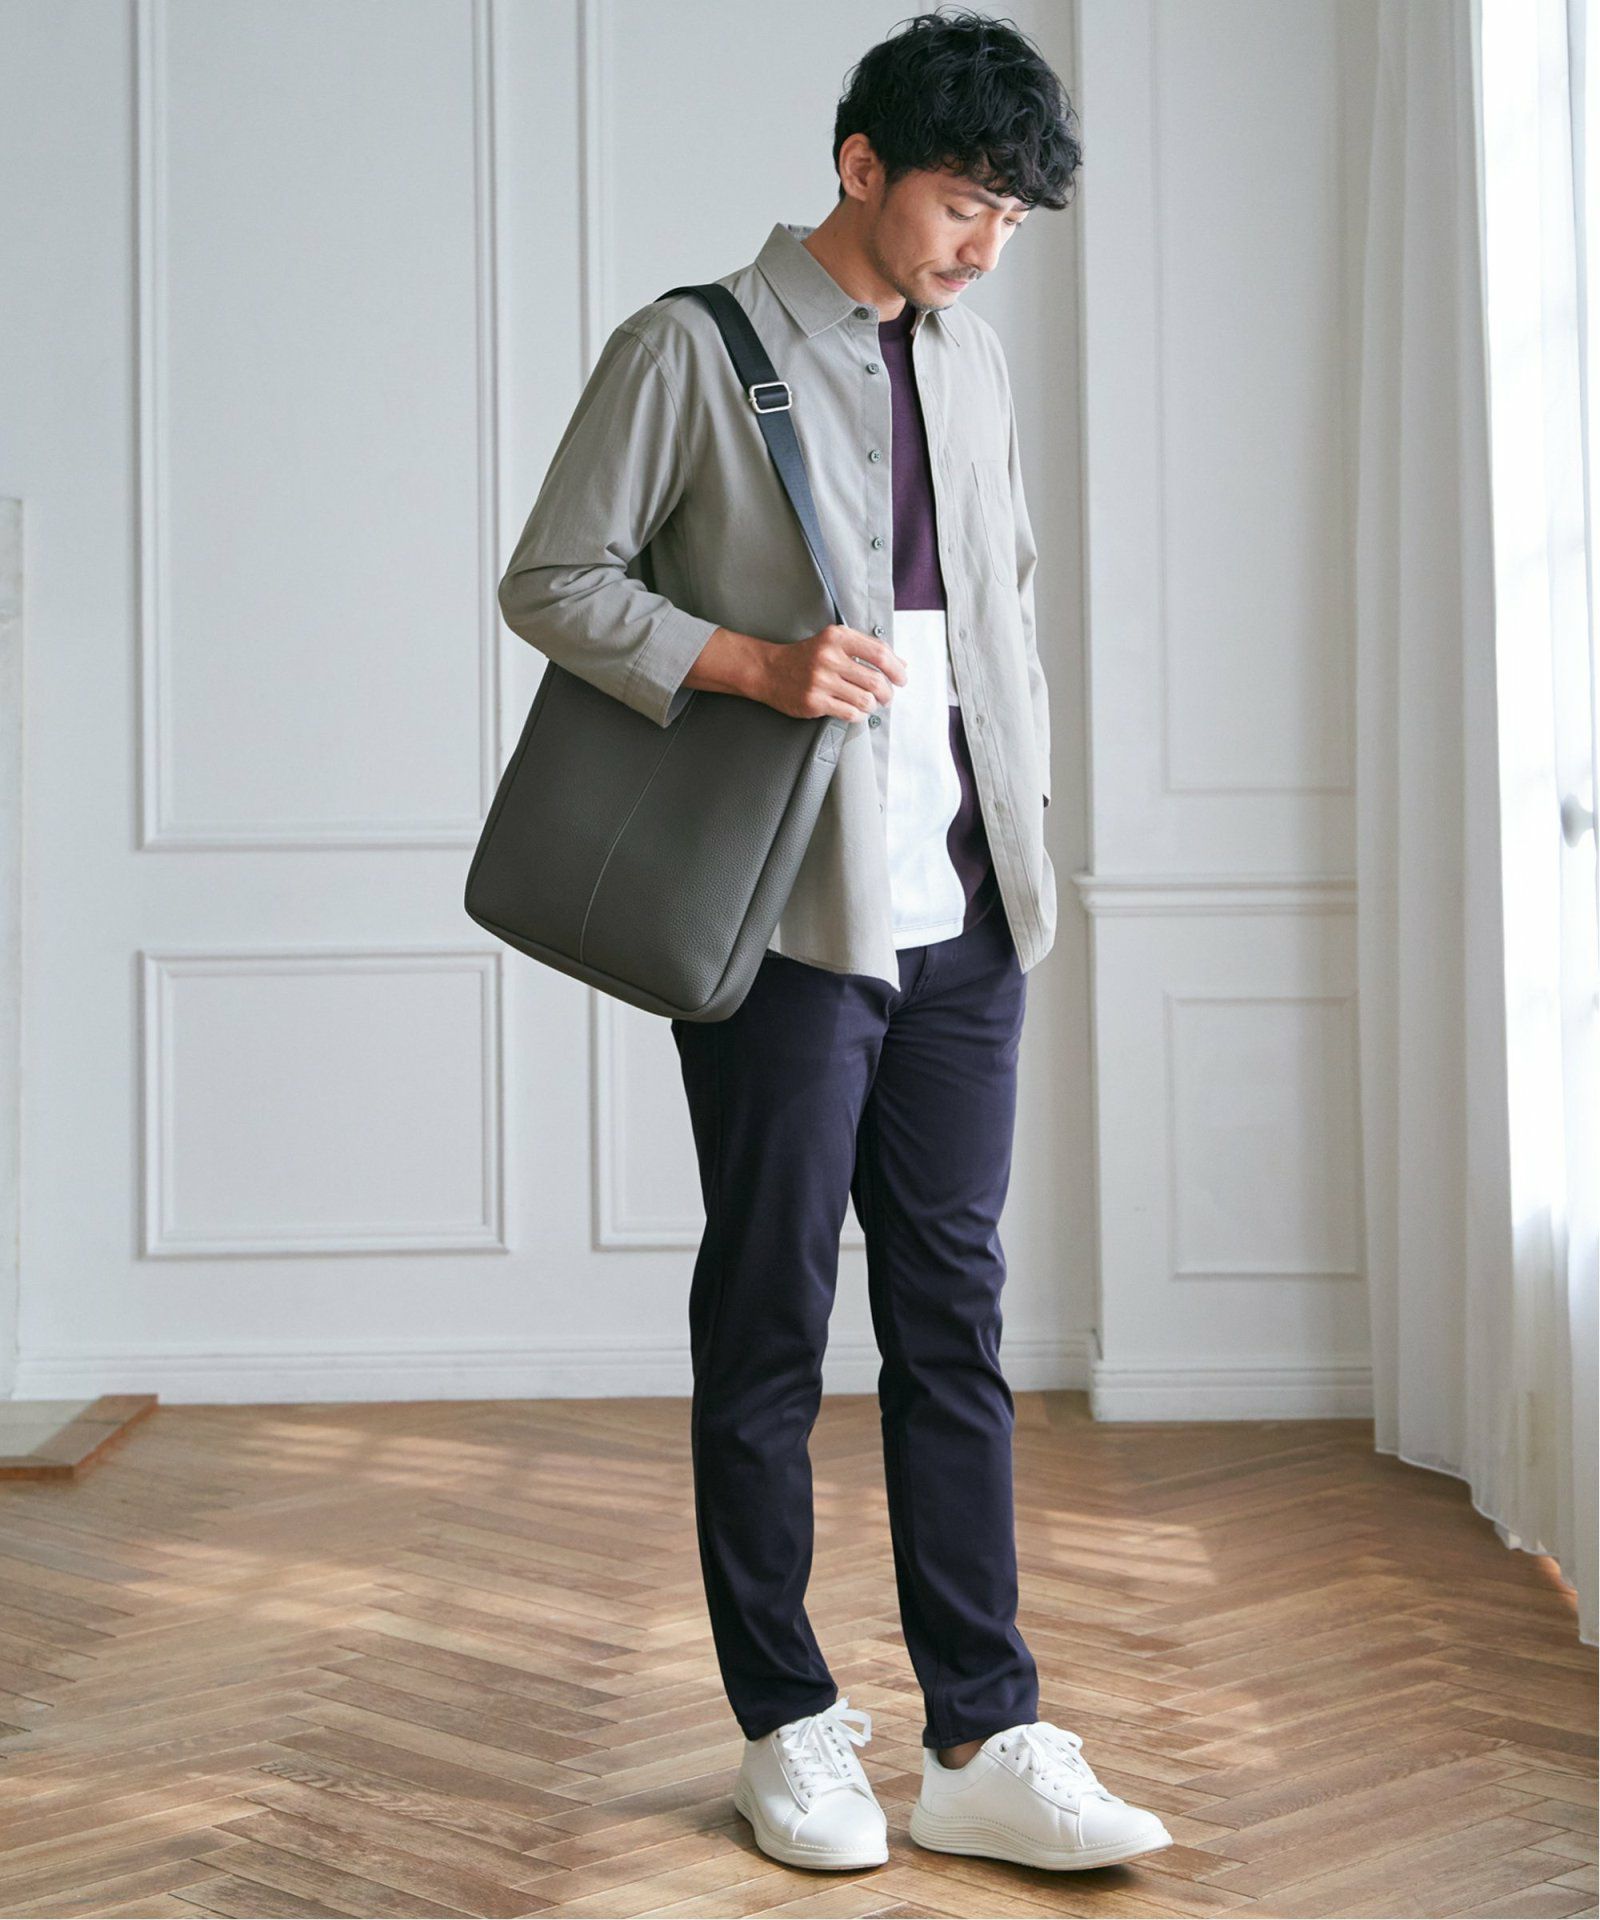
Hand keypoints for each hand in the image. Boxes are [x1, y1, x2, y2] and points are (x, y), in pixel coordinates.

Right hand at [760, 623, 907, 721]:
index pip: (879, 653)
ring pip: (865, 700)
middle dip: (888, 693)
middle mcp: (829, 657)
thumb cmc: (806, 657)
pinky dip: (858, 714)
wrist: (769, 670)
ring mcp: (820, 681)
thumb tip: (901, 664)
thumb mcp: (834, 642)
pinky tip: (855, 710)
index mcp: (837, 638)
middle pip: (876, 680)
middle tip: (887, 696)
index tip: (902, 678)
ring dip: (873, 705)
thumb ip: (866, 649)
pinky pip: (850, 713)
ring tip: (869, 703)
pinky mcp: (814, 701)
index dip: (897, 669)